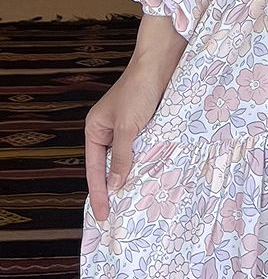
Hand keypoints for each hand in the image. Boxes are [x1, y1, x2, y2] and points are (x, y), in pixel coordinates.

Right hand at [84, 58, 169, 222]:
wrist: (161, 62)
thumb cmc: (139, 89)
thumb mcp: (128, 127)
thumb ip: (121, 157)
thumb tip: (115, 186)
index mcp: (95, 129)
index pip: (94, 169)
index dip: (99, 193)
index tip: (102, 216)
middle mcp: (108, 129)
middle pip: (109, 166)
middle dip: (114, 188)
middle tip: (118, 215)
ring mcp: (127, 127)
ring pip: (127, 158)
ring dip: (132, 175)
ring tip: (136, 202)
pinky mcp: (145, 123)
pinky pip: (142, 149)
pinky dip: (146, 162)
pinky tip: (152, 177)